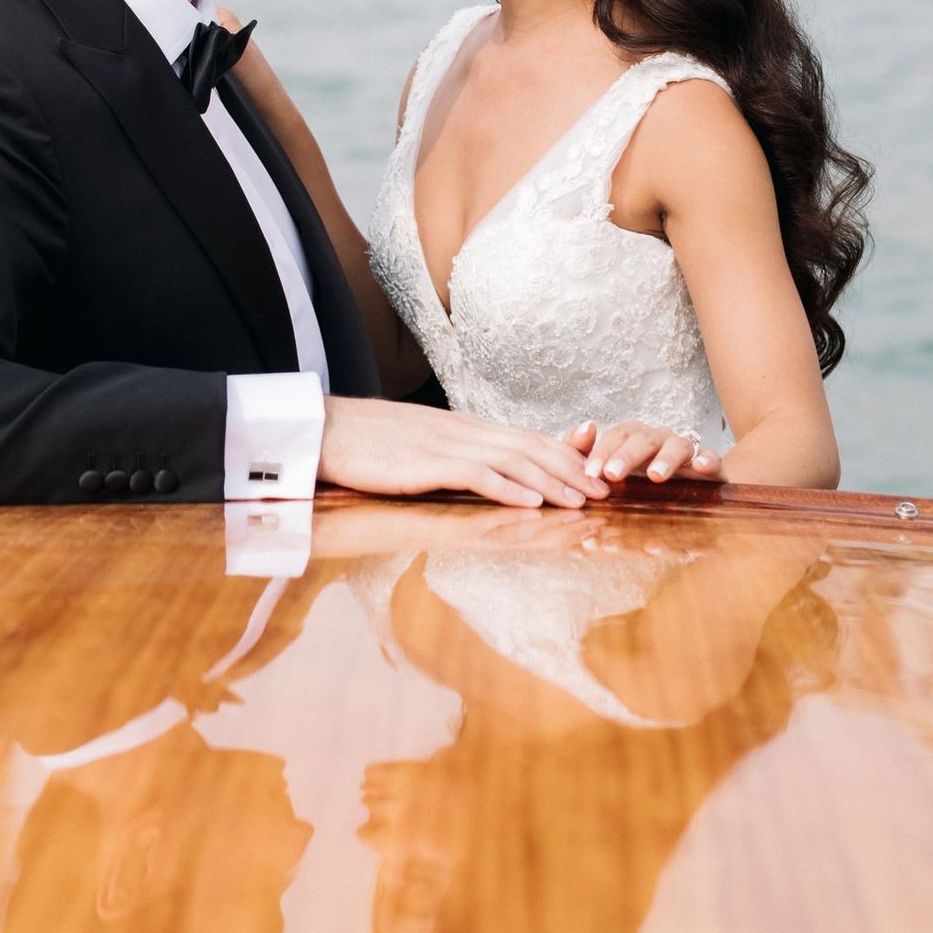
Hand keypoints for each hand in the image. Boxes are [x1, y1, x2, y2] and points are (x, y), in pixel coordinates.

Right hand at [321, 396, 609, 508]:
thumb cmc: (368, 442)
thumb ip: (451, 455)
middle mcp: (464, 432)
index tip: (591, 474)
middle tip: (604, 492)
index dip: (561, 455)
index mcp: (463, 428)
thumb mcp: (419, 445)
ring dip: (551, 482)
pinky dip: (509, 489)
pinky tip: (531, 504)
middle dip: (570, 469)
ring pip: (514, 460)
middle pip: (529, 446)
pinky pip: (478, 475)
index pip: (524, 438)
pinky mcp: (428, 464)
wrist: (328, 429)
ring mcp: (448, 445)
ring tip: (581, 502)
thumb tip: (476, 472)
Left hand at [565, 416, 722, 486]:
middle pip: (643, 438)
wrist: (688, 495)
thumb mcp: (611, 470)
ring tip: (655, 476)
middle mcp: (660, 440)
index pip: (617, 436)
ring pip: (677, 446)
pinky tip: (701, 467)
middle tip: (612, 474)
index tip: (590, 472)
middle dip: (626, 455)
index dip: (602, 451)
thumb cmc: (641, 481)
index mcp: (635, 438)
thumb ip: (586, 451)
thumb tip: (583, 427)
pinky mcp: (712, 468)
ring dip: (665, 459)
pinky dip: (708, 460)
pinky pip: (712, 458)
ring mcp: (687, 452)